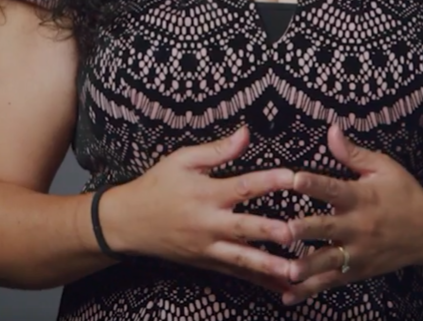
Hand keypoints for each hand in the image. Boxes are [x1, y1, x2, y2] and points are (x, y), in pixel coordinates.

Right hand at [110, 125, 295, 293]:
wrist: (127, 222)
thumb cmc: (156, 186)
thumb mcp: (182, 160)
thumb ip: (217, 150)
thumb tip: (246, 133)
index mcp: (206, 194)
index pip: (242, 186)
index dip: (267, 180)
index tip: (291, 177)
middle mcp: (208, 223)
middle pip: (243, 228)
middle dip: (268, 231)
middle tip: (293, 233)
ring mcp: (208, 247)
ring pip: (242, 259)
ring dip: (268, 266)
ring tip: (295, 272)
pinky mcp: (207, 262)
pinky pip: (236, 273)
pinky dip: (259, 281)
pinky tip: (282, 288)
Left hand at [281, 124, 422, 304]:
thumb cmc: (405, 195)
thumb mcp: (384, 168)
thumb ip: (353, 154)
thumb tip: (331, 130)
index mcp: (361, 197)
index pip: (334, 189)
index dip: (314, 183)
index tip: (294, 179)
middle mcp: (358, 226)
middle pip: (327, 228)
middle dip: (305, 230)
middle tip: (283, 231)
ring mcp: (358, 252)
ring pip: (328, 261)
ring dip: (306, 267)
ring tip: (286, 271)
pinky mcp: (357, 271)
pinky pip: (331, 282)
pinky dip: (310, 291)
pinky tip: (288, 296)